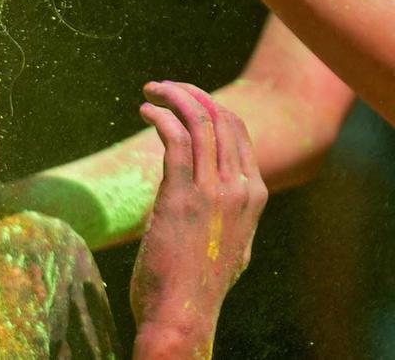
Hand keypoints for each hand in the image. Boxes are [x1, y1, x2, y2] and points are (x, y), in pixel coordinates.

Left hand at [130, 81, 266, 352]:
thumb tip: (208, 195)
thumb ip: (225, 214)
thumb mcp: (226, 242)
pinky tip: (145, 111)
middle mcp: (241, 188)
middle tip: (163, 86)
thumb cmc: (195, 282)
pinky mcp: (184, 196)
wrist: (183, 313)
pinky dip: (161, 118)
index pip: (239, 133)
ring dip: (175, 97)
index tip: (184, 98)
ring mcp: (216, 191)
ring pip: (202, 122)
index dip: (211, 107)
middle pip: (224, 119)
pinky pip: (178, 140)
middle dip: (193, 93)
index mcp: (254, 196)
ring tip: (151, 90)